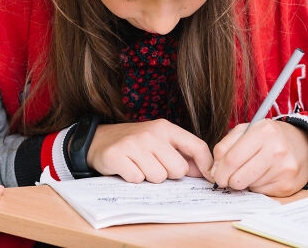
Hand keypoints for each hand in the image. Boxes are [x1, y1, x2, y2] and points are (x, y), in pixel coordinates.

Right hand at [87, 118, 212, 183]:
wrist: (99, 139)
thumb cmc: (135, 144)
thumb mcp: (160, 142)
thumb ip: (182, 154)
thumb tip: (206, 171)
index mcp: (166, 128)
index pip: (197, 146)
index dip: (206, 165)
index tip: (209, 177)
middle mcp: (151, 133)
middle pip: (178, 170)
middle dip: (168, 173)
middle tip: (154, 165)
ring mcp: (134, 144)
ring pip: (158, 177)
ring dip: (149, 177)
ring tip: (139, 165)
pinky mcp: (117, 156)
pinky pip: (137, 179)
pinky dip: (133, 179)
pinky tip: (127, 168)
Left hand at [210, 120, 307, 196]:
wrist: (304, 146)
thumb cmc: (269, 137)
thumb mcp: (246, 130)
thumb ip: (225, 146)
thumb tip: (214, 170)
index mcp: (263, 132)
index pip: (231, 159)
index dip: (219, 171)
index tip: (216, 175)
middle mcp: (276, 150)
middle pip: (237, 178)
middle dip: (227, 180)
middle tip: (228, 177)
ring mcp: (284, 170)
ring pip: (248, 186)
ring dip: (244, 182)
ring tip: (251, 170)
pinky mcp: (287, 186)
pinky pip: (260, 193)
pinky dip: (257, 186)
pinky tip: (264, 175)